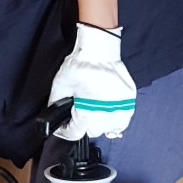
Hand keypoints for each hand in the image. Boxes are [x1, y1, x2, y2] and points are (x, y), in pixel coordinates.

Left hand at [48, 23, 135, 140]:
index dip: (66, 130)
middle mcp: (106, 113)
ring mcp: (120, 107)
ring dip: (100, 124)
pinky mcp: (128, 100)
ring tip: (93, 113)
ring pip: (109, 128)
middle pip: (92, 132)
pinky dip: (116, 120)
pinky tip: (108, 114)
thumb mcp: (60, 84)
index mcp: (88, 111)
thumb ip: (55, 103)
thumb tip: (54, 116)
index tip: (64, 126)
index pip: (75, 133)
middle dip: (83, 125)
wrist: (99, 50)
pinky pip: (123, 120)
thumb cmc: (81, 64)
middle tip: (78, 113)